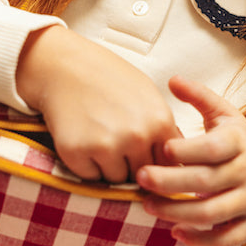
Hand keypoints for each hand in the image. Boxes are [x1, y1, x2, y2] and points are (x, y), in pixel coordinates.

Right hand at [16, 25, 177, 182]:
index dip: (155, 163)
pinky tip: (83, 139)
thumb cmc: (110, 80)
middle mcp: (136, 136)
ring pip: (116, 179)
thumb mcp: (149, 97)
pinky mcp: (77, 152)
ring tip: (99, 136)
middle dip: (132, 165)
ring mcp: (106, 145)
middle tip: (116, 140)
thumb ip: (165, 131)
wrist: (66, 67)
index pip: (169, 165)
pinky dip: (87, 165)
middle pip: (143, 175)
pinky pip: (90, 176)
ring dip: (109, 166)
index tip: (143, 155)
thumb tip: (179, 165)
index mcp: (160, 122)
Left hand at [136, 75, 245, 245]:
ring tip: (147, 206)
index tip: (160, 149)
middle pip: (206, 182)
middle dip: (170, 183)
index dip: (186, 151)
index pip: (212, 148)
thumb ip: (199, 97)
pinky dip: (201, 240)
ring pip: (212, 213)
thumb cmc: (239, 143)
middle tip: (140, 179)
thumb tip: (172, 79)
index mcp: (239, 142)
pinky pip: (226, 239)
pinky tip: (175, 232)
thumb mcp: (225, 115)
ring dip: (177, 212)